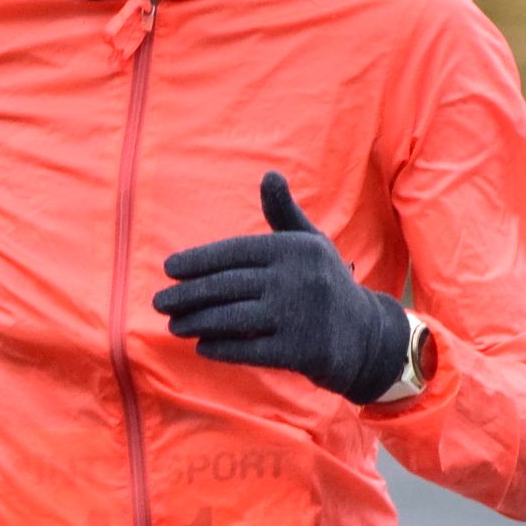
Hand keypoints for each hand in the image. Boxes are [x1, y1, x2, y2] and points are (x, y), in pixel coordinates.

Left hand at [154, 170, 410, 404]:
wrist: (367, 337)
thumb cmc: (325, 284)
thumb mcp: (310, 244)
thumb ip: (283, 213)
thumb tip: (269, 174)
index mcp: (295, 248)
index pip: (235, 251)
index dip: (199, 260)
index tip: (169, 268)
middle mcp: (297, 279)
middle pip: (228, 285)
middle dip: (188, 294)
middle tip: (159, 301)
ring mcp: (298, 316)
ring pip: (233, 318)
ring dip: (197, 322)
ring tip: (173, 324)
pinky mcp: (300, 351)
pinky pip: (249, 349)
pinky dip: (221, 348)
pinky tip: (201, 346)